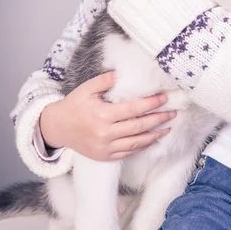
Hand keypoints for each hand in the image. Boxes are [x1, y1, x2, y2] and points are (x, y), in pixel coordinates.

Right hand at [39, 71, 175, 160]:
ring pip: (136, 142)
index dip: (150, 104)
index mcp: (102, 115)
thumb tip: (121, 73)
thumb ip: (105, 80)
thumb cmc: (73, 105)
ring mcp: (106, 147)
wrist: (58, 128)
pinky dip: (142, 146)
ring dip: (155, 135)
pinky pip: (128, 152)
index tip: (164, 98)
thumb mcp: (86, 89)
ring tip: (168, 127)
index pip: (133, 109)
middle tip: (173, 112)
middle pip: (138, 127)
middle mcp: (105, 133)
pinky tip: (153, 139)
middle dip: (158, 119)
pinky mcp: (105, 156)